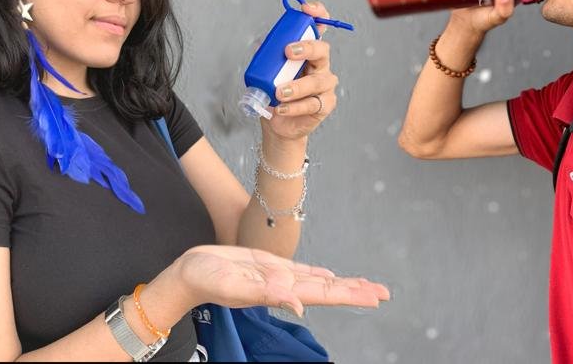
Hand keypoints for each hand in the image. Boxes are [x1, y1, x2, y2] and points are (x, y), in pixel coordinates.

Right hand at [173, 245, 390, 316]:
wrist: (187, 274)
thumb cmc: (206, 280)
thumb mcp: (234, 285)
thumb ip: (266, 294)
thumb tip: (299, 305)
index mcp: (280, 291)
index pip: (324, 294)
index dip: (350, 295)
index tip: (375, 297)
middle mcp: (284, 286)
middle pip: (328, 289)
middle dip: (356, 290)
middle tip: (384, 292)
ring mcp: (278, 277)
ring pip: (318, 281)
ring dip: (342, 284)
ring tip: (366, 286)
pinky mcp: (268, 266)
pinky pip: (301, 272)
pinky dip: (318, 275)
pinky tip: (329, 277)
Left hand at [265, 0, 338, 141]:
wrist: (279, 124)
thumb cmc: (275, 94)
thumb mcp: (266, 71)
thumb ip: (266, 56)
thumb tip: (260, 44)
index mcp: (307, 52)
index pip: (318, 28)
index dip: (318, 15)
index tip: (307, 10)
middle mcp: (320, 65)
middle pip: (322, 50)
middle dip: (307, 47)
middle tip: (288, 52)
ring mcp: (324, 85)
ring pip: (318, 80)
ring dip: (297, 86)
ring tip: (279, 92)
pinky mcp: (325, 104)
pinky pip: (313, 103)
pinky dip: (295, 106)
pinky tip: (281, 107)